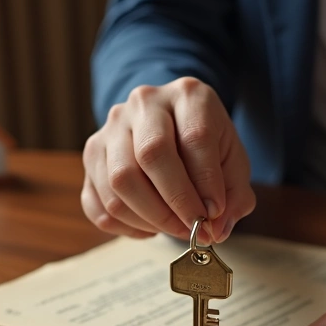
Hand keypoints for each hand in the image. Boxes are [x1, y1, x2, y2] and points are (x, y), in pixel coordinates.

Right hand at [82, 77, 254, 244]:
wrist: (172, 125)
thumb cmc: (204, 145)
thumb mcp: (231, 160)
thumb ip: (234, 195)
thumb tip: (216, 229)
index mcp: (187, 95)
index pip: (195, 137)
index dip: (205, 182)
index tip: (214, 213)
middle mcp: (143, 103)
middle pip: (150, 155)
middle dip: (175, 203)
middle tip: (194, 229)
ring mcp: (110, 128)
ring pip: (119, 182)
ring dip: (150, 218)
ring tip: (174, 229)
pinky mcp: (91, 154)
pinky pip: (98, 202)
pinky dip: (125, 225)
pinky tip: (150, 227)